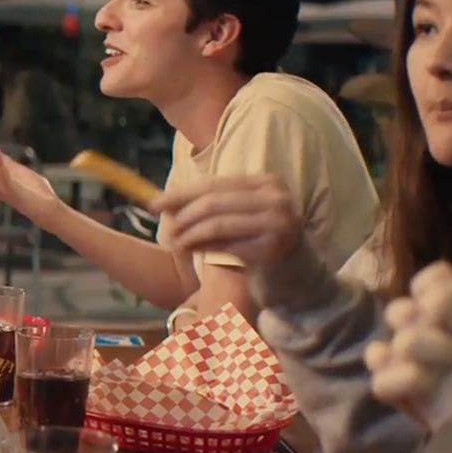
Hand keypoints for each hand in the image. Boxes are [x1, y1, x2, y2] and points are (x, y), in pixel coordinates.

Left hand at [148, 174, 302, 267]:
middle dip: (183, 215)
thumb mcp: (240, 213)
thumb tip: (164, 202)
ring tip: (176, 243)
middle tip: (165, 228)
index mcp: (266, 181)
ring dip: (190, 234)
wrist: (296, 271)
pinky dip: (205, 249)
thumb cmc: (259, 238)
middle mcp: (276, 197)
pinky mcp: (273, 248)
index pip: (214, 184)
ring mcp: (278, 222)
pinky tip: (192, 252)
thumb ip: (211, 204)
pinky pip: (228, 247)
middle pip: (213, 202)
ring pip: (218, 224)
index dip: (181, 194)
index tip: (155, 205)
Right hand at [365, 243, 451, 432]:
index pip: (433, 278)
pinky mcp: (400, 391)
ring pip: (399, 338)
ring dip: (437, 346)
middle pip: (410, 305)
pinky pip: (381, 377)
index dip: (447, 282)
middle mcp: (427, 329)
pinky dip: (402, 377)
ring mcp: (410, 360)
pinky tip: (430, 382)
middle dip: (446, 317)